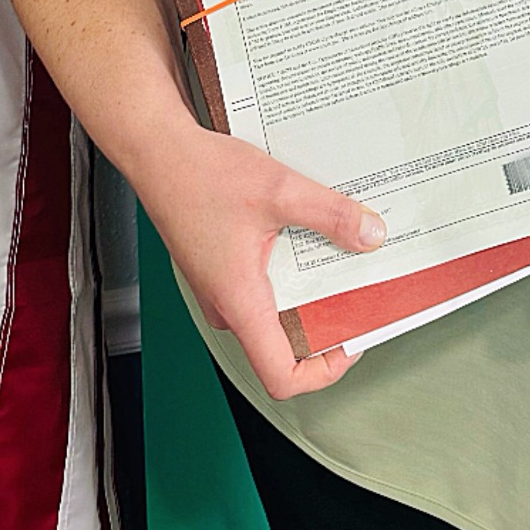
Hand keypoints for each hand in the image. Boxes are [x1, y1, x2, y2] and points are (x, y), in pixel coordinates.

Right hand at [134, 107, 386, 400]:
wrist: (158, 152)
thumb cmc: (199, 175)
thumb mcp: (281, 190)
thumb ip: (331, 215)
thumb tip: (371, 235)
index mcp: (239, 303)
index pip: (281, 377)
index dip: (322, 371)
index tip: (349, 341)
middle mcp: (228, 306)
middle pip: (284, 345)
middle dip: (327, 320)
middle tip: (357, 287)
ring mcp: (222, 290)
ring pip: (275, 311)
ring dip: (310, 291)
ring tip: (339, 255)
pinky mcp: (222, 270)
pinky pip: (263, 287)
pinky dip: (291, 271)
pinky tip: (308, 235)